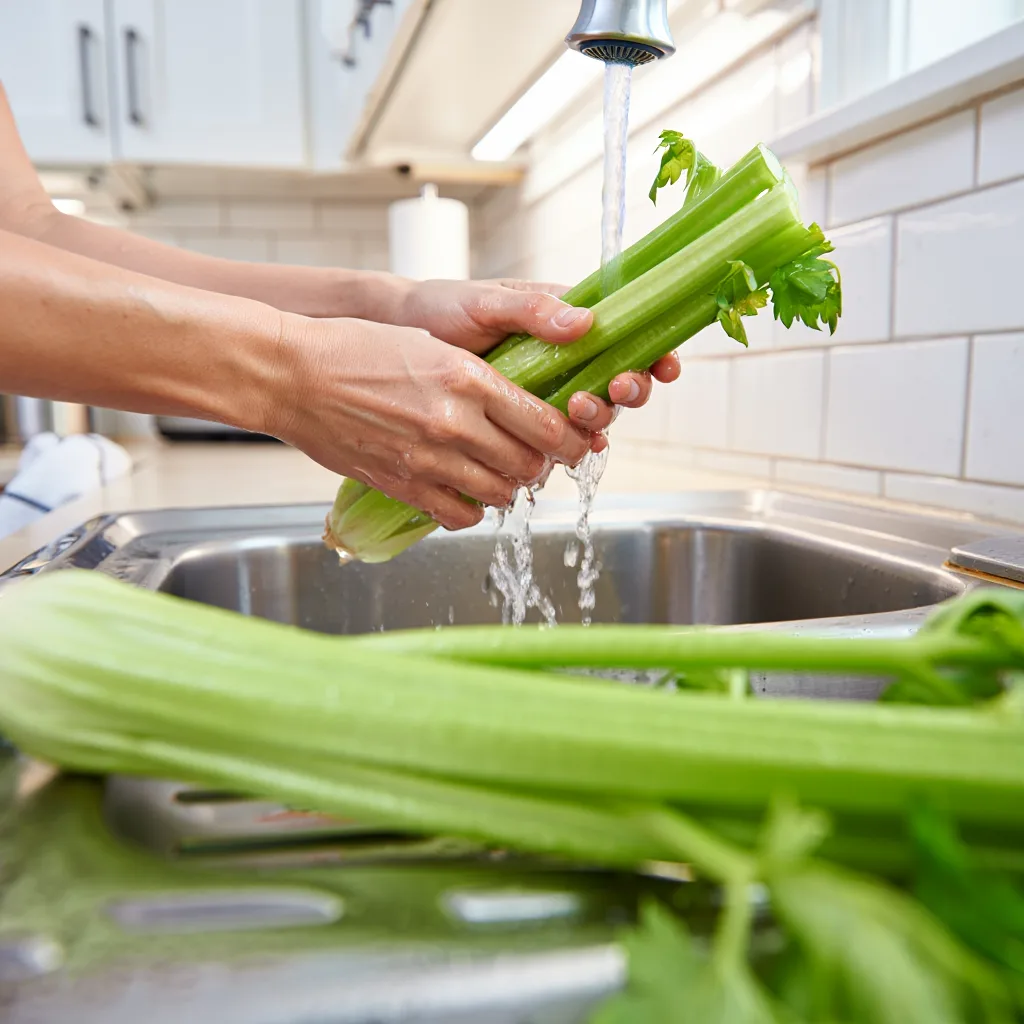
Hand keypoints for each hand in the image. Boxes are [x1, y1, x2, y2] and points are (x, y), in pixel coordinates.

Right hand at [269, 316, 590, 528]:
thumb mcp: (432, 346)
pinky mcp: (403, 485)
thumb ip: (481, 379)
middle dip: (544, 464)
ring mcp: (428, 459)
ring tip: (503, 473)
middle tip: (540, 458)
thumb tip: (523, 406)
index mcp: (468, 378)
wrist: (294, 376)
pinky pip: (460, 515)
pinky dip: (473, 510)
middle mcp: (455, 422)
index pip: (546, 424)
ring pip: (501, 493)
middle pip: (531, 464)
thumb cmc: (358, 349)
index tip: (574, 441)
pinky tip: (466, 492)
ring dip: (510, 487)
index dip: (570, 439)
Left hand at [395, 277, 680, 444]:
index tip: (662, 366)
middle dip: (627, 390)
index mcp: (567, 320)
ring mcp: (547, 391)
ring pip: (594, 413)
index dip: (652, 353)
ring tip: (579, 413)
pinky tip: (572, 454)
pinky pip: (558, 439)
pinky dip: (571, 447)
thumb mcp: (487, 302)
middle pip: (619, 380)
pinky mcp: (523, 421)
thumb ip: (533, 311)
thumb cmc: (443, 308)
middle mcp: (566, 357)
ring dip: (599, 419)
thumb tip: (587, 322)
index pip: (626, 334)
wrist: (398, 341)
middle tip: (612, 390)